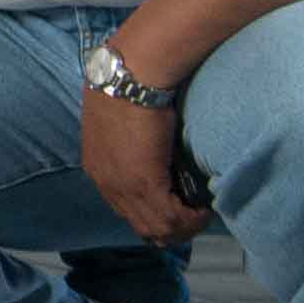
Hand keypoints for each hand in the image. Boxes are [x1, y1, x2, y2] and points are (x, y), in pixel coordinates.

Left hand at [74, 85, 208, 243]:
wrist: (131, 74)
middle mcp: (106, 183)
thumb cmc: (129, 88)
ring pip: (157, 228)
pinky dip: (191, 219)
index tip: (177, 208)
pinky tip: (205, 209)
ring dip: (184, 226)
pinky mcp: (144, 182)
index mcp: (98, 168)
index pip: (126, 209)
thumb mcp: (120, 123)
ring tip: (202, 213)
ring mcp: (123, 186)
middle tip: (195, 217)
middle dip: (171, 227)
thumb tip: (152, 156)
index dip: (153, 214)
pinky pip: (171, 219)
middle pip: (142, 225)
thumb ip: (129, 147)